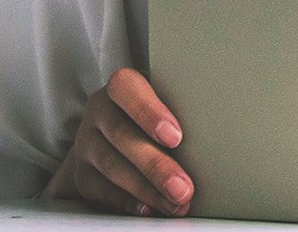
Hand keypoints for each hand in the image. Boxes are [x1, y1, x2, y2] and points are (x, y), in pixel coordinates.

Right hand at [49, 67, 195, 215]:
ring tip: (175, 203)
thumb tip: (214, 142)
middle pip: (121, 134)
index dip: (148, 111)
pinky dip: (127, 201)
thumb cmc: (151, 116)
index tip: (176, 137)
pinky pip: (102, 190)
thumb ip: (180, 112)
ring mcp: (87, 144)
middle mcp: (98, 112)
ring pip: (112, 166)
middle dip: (155, 165)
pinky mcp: (82, 174)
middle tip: (183, 187)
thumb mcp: (163, 103)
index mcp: (120, 88)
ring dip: (147, 189)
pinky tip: (149, 208)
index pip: (125, 88)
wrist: (113, 135)